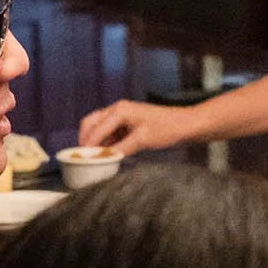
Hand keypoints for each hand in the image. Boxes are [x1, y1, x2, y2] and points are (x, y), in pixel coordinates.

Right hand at [77, 99, 198, 153]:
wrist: (184, 124)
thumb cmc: (167, 128)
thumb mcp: (142, 140)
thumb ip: (121, 149)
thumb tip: (104, 158)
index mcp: (120, 110)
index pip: (96, 129)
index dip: (88, 145)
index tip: (82, 159)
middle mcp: (118, 109)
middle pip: (91, 123)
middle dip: (85, 139)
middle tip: (82, 156)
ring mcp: (122, 115)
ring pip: (99, 127)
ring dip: (95, 141)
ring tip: (94, 157)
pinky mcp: (127, 122)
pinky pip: (109, 131)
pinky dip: (105, 141)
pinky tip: (107, 153)